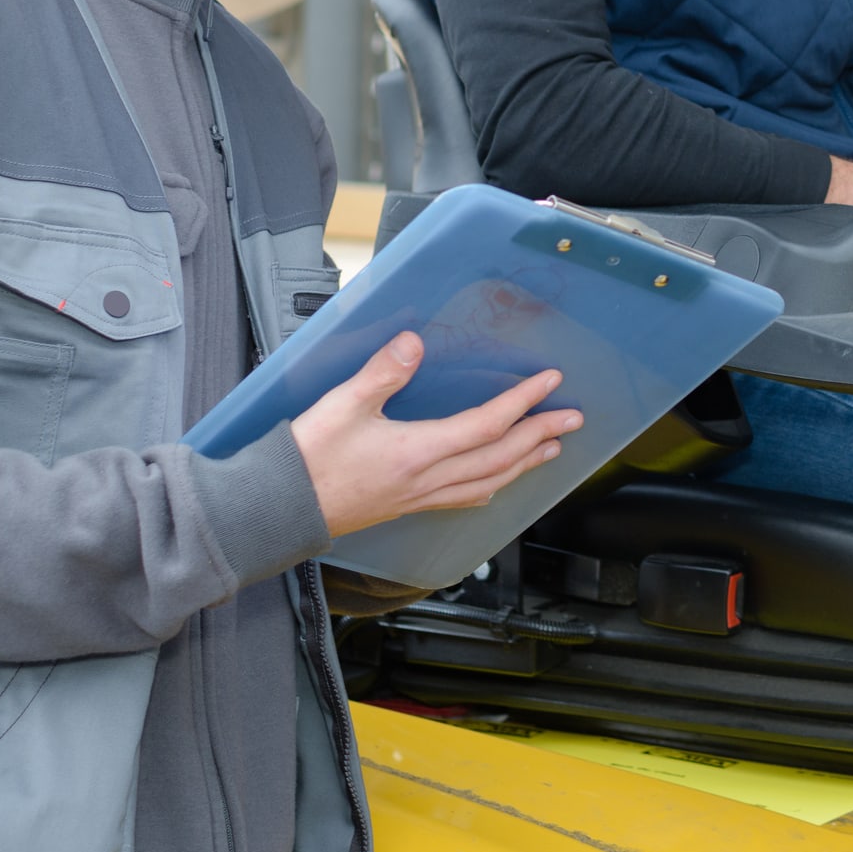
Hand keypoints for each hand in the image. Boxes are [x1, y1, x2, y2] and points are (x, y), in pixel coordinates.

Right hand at [288, 332, 579, 536]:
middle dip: (541, 435)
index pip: (486, 425)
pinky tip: (497, 483)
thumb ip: (381, 373)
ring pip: (488, 482)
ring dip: (524, 464)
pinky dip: (491, 486)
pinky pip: (463, 498)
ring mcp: (419, 497)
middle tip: (572, 418)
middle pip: (500, 458)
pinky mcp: (408, 506)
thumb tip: (413, 342)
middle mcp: (427, 479)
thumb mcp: (341, 406)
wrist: (280, 509)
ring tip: (552, 449)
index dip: (522, 403)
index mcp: (417, 451)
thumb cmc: (307, 459)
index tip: (549, 382)